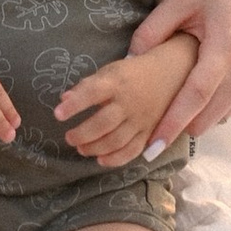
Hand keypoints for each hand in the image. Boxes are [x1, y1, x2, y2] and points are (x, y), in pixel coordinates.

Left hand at [53, 42, 195, 166]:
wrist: (173, 73)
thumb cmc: (134, 72)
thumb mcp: (110, 70)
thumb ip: (88, 86)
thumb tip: (63, 99)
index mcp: (117, 82)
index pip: (92, 93)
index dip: (74, 104)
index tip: (57, 114)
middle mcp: (129, 102)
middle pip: (103, 124)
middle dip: (82, 134)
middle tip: (68, 137)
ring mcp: (141, 119)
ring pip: (116, 141)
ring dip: (94, 148)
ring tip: (80, 148)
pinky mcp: (150, 132)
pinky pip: (132, 151)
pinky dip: (115, 159)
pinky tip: (101, 160)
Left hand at [123, 0, 230, 140]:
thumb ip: (155, 28)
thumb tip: (130, 59)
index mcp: (226, 49)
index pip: (194, 98)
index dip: (171, 124)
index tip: (149, 148)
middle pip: (206, 117)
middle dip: (179, 125)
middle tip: (153, 121)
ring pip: (219, 117)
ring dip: (199, 114)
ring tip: (180, 96)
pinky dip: (217, 105)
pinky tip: (208, 83)